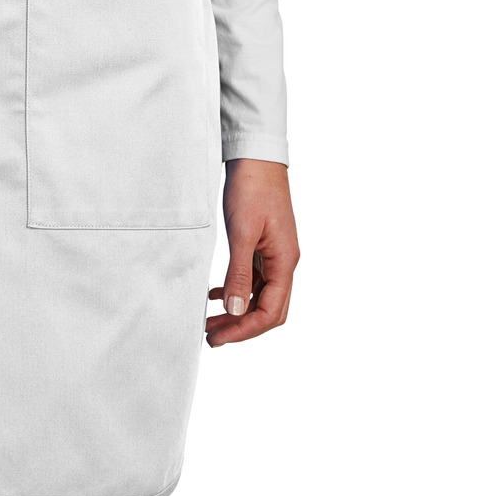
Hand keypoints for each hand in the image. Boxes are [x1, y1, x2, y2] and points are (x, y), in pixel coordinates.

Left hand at [206, 158, 298, 347]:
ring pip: (260, 295)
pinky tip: (215, 294)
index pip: (270, 311)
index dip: (244, 330)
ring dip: (237, 311)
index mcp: (285, 261)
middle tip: (211, 337)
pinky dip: (237, 290)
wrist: (256, 156)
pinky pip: (255, 278)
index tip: (219, 338)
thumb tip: (237, 312)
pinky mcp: (264, 244)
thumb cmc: (252, 188)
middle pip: (269, 309)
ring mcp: (276, 254)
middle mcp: (284, 261)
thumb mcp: (241, 232)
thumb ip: (240, 273)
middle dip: (241, 327)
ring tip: (210, 322)